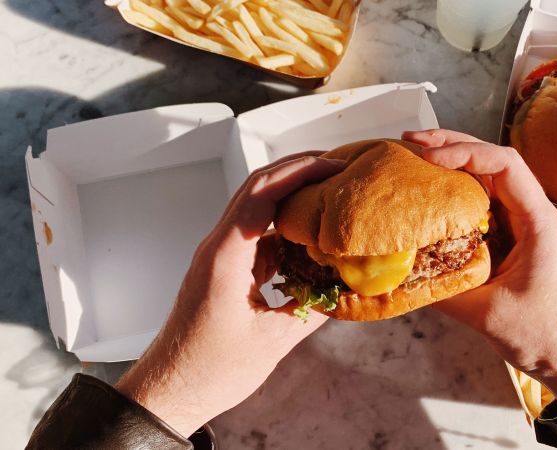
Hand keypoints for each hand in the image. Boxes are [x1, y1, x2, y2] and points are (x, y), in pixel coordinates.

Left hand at [116, 153, 343, 435]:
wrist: (168, 391)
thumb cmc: (209, 371)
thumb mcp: (271, 342)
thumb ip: (312, 310)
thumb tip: (347, 290)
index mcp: (225, 257)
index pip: (262, 192)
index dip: (300, 171)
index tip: (335, 167)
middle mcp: (218, 247)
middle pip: (258, 189)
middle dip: (299, 172)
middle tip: (339, 169)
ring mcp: (219, 256)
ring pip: (257, 210)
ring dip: (293, 199)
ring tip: (332, 200)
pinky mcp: (224, 270)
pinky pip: (256, 237)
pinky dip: (286, 232)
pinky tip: (312, 244)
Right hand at [402, 129, 556, 412]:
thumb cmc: (544, 333)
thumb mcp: (488, 314)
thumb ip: (444, 292)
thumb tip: (399, 274)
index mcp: (538, 221)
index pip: (505, 165)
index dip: (466, 153)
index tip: (429, 159)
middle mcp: (531, 214)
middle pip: (494, 163)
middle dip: (453, 146)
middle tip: (411, 142)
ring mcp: (521, 226)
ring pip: (486, 182)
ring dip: (452, 167)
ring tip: (414, 159)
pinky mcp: (510, 241)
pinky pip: (481, 208)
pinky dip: (454, 197)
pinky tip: (428, 198)